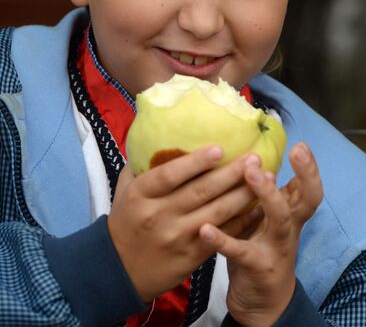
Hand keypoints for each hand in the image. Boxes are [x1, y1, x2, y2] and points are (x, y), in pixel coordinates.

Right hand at [108, 146, 261, 301]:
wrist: (119, 271)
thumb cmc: (125, 223)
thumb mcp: (123, 192)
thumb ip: (139, 166)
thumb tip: (156, 138)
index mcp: (140, 195)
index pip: (170, 175)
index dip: (195, 162)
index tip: (219, 148)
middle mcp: (159, 215)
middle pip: (200, 191)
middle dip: (231, 173)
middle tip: (253, 157)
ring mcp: (177, 237)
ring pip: (217, 212)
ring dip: (243, 193)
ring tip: (263, 177)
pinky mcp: (192, 256)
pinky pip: (222, 235)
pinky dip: (242, 221)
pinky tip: (258, 207)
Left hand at [199, 142, 322, 326]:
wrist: (262, 304)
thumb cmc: (258, 249)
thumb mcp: (264, 222)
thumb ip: (259, 196)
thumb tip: (242, 158)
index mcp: (289, 215)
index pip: (306, 188)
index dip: (308, 168)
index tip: (301, 146)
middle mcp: (288, 228)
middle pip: (305, 200)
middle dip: (304, 175)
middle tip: (295, 152)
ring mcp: (276, 248)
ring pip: (279, 219)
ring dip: (267, 194)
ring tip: (250, 173)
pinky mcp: (257, 267)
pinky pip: (241, 251)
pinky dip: (222, 239)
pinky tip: (205, 229)